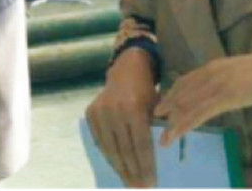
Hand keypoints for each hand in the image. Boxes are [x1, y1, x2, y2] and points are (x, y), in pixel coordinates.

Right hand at [85, 48, 158, 187]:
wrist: (126, 72)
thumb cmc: (147, 93)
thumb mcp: (158, 108)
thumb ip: (158, 130)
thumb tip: (161, 162)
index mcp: (134, 107)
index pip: (140, 144)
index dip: (145, 165)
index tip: (151, 182)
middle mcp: (114, 109)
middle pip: (124, 149)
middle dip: (133, 171)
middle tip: (140, 188)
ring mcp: (100, 111)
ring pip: (110, 147)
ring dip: (120, 168)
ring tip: (129, 182)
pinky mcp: (90, 113)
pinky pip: (100, 141)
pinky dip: (109, 155)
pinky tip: (117, 167)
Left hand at [154, 46, 251, 146]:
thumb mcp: (240, 74)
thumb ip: (226, 80)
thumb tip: (220, 91)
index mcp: (213, 66)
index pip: (185, 80)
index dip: (172, 93)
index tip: (162, 103)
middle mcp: (209, 73)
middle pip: (181, 92)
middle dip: (167, 107)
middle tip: (154, 119)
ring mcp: (216, 85)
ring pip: (187, 104)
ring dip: (173, 121)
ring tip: (163, 135)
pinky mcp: (226, 97)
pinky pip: (200, 112)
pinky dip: (186, 124)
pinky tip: (178, 132)